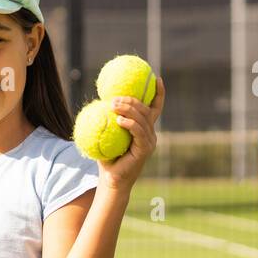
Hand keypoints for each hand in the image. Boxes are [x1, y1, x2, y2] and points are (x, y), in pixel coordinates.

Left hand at [99, 75, 164, 191]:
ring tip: (114, 104)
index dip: (158, 93)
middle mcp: (150, 134)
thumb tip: (99, 100)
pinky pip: (139, 132)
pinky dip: (130, 124)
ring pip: (142, 119)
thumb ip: (108, 120)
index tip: (156, 78)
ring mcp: (149, 141)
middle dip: (133, 99)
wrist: (111, 180)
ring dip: (128, 109)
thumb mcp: (107, 135)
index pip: (154, 108)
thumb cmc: (107, 158)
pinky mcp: (145, 149)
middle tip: (116, 96)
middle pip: (146, 110)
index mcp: (144, 129)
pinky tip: (119, 119)